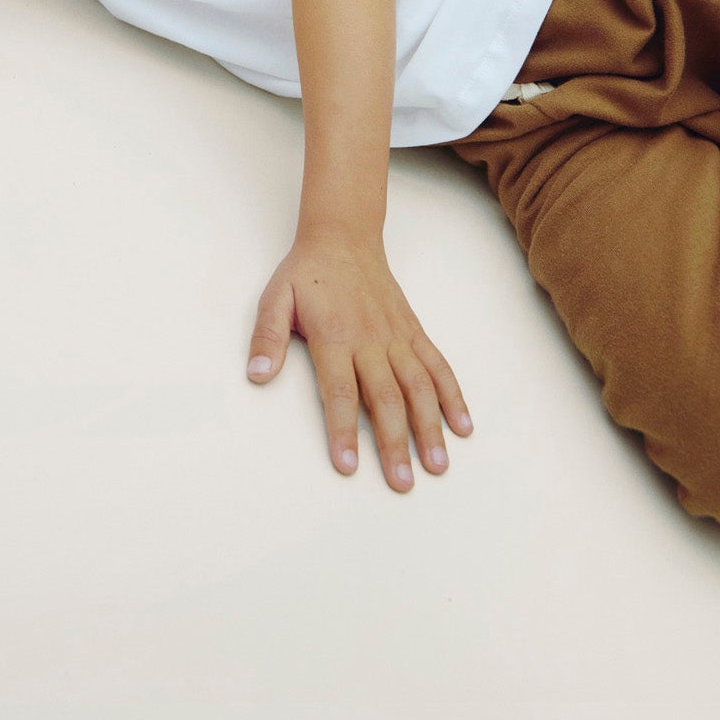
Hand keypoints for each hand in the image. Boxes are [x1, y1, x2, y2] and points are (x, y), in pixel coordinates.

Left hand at [246, 234, 472, 489]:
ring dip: (430, 427)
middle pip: (387, 398)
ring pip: (419, 387)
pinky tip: (462, 426)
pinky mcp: (413, 332)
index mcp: (335, 337)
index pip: (341, 392)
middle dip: (396, 443)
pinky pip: (437, 366)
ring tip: (438, 465)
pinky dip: (452, 396)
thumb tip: (257, 376)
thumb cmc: (307, 273)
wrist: (344, 236)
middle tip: (402, 483)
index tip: (348, 466)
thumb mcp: (275, 299)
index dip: (344, 430)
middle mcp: (371, 340)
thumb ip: (267, 338)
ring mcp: (397, 337)